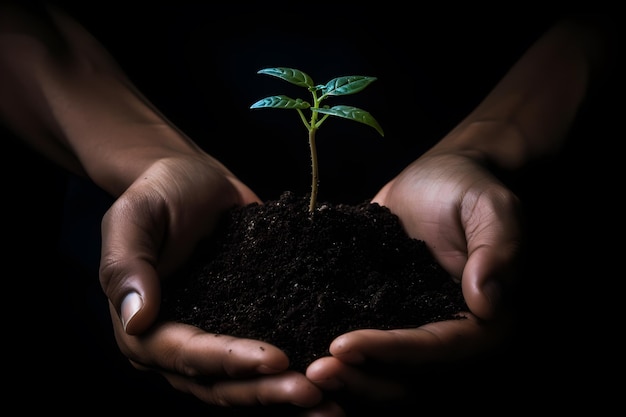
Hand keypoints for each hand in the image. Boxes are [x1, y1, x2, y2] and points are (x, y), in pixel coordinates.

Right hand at [98, 153, 326, 409]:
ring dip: (284, 394)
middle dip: (265, 391)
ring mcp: (215, 338)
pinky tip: (332, 377)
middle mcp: (178, 345)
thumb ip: (128, 268)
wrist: (195, 181)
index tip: (275, 359)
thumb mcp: (133, 218)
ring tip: (330, 400)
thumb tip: (136, 320)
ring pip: (246, 382)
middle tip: (314, 393)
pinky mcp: (245, 326)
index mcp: (144, 329)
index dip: (229, 361)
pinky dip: (294, 371)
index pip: (187, 355)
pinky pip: (267, 359)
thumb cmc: (159, 194)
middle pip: (220, 383)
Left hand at [307, 150, 521, 401]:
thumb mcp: (491, 206)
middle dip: (362, 376)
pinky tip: (300, 346)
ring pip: (383, 369)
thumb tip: (486, 301)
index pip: (439, 347)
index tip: (344, 346)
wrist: (437, 178)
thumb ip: (498, 248)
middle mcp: (449, 332)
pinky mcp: (386, 315)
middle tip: (315, 371)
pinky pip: (364, 342)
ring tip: (305, 369)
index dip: (392, 351)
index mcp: (483, 320)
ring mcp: (414, 326)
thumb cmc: (468, 187)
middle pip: (408, 372)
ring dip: (347, 375)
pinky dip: (338, 353)